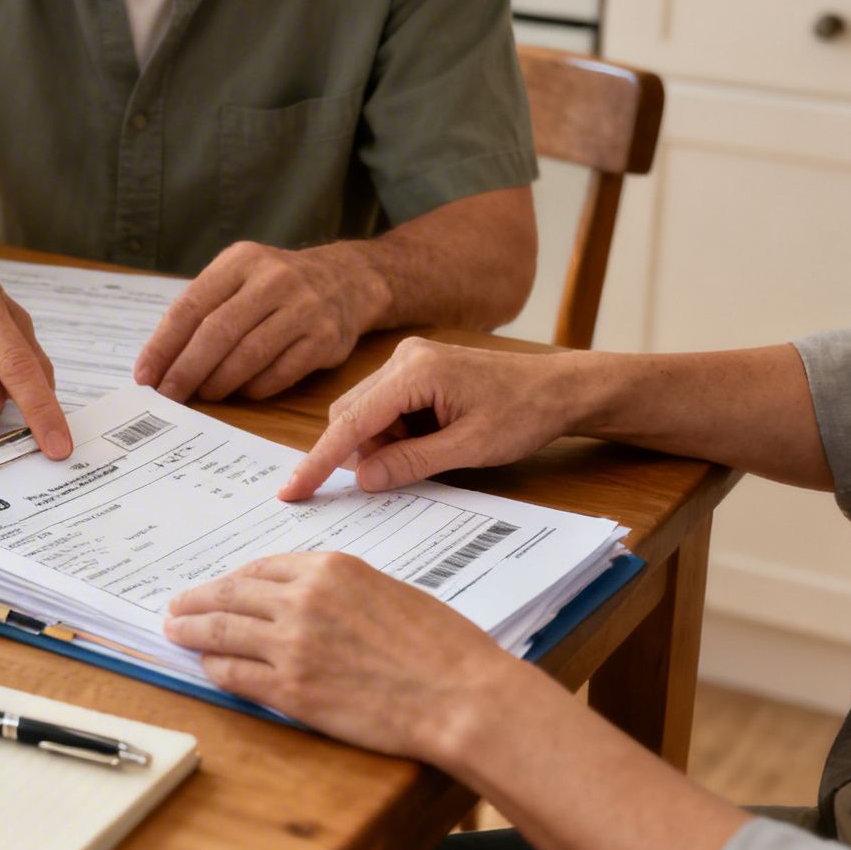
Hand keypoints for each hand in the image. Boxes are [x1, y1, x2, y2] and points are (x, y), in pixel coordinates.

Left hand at [134, 241, 379, 402]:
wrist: (347, 280)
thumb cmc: (276, 287)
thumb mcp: (239, 278)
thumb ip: (202, 311)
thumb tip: (159, 364)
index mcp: (241, 260)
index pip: (191, 307)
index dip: (163, 346)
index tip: (145, 376)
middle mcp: (274, 279)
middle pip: (217, 333)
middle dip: (186, 370)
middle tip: (168, 396)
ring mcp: (304, 308)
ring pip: (248, 356)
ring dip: (218, 382)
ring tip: (203, 394)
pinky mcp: (326, 338)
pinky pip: (279, 374)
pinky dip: (253, 388)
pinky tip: (241, 392)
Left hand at [163, 552, 516, 759]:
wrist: (459, 696)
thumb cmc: (441, 646)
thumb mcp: (388, 591)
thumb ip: (340, 591)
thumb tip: (306, 600)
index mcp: (331, 568)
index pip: (263, 568)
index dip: (235, 579)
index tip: (220, 586)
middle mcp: (303, 601)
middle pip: (231, 595)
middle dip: (197, 600)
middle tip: (176, 605)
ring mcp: (292, 647)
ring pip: (222, 633)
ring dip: (191, 631)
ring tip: (173, 630)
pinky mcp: (291, 691)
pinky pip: (236, 675)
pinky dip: (215, 669)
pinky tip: (206, 667)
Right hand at [279, 338, 577, 500]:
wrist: (558, 388)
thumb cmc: (524, 413)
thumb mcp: (470, 448)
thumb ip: (411, 463)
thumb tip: (362, 480)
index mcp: (414, 371)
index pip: (350, 423)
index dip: (318, 461)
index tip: (292, 491)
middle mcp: (402, 358)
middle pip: (350, 416)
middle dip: (365, 452)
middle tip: (402, 473)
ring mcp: (406, 361)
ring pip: (365, 415)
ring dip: (383, 445)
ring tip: (433, 451)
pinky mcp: (413, 371)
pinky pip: (383, 409)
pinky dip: (395, 434)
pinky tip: (432, 440)